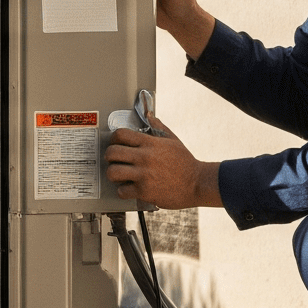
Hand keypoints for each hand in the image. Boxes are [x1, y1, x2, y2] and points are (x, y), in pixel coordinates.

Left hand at [104, 118, 221, 210]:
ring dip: (113, 174)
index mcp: (150, 143)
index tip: (116, 144)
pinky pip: (122, 191)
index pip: (120, 134)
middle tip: (114, 161)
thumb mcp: (173, 140)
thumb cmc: (186, 163)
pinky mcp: (144, 191)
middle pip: (112, 153)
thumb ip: (158, 127)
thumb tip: (149, 116)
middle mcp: (144, 157)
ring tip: (119, 176)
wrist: (197, 184)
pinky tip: (129, 188)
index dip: (114, 139)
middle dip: (110, 157)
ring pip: (112, 172)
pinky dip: (123, 191)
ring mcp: (143, 175)